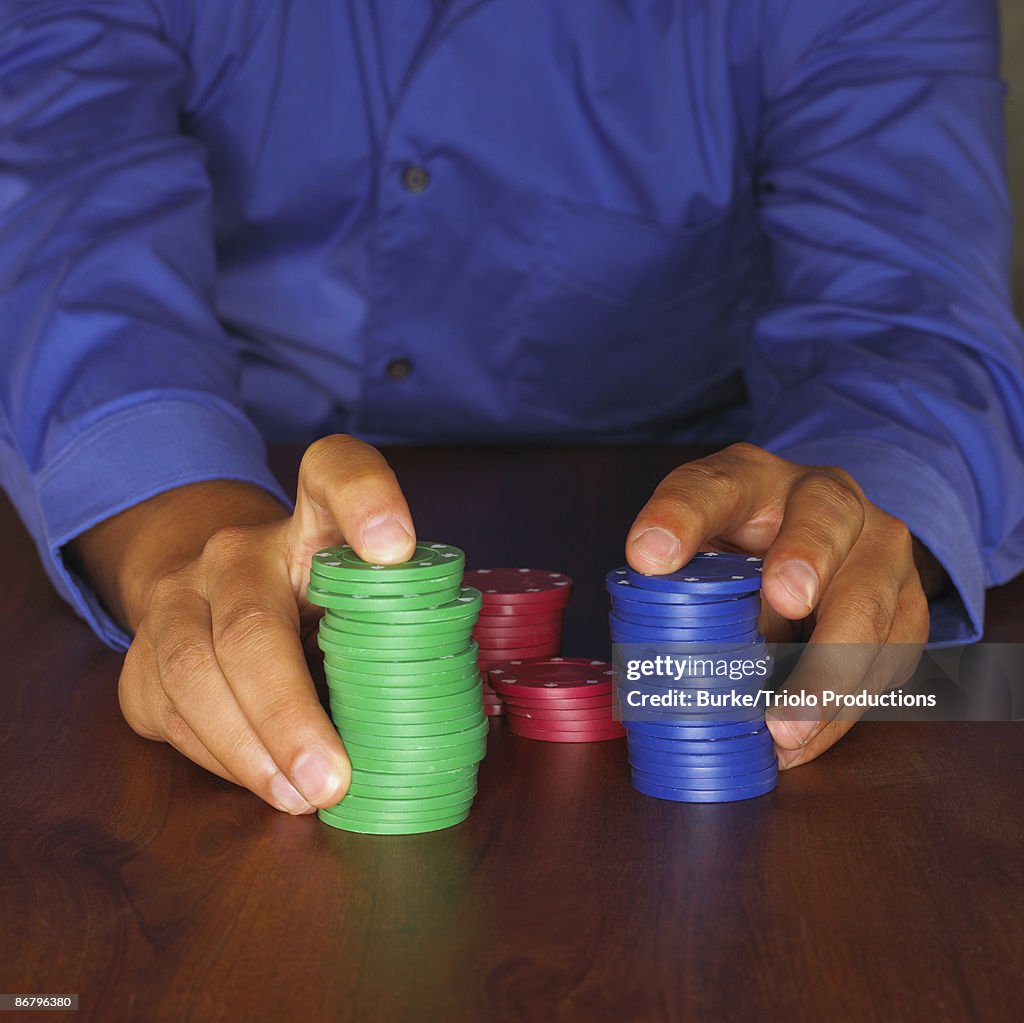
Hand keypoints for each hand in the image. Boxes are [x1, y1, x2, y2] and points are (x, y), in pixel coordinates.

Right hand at [69, 435, 415, 811]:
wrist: (215, 589)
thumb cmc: (317, 602)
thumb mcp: (365, 594)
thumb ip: (397, 621)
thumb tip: (448, 706)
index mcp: (311, 523)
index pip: (335, 473)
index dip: (367, 498)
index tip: (396, 545)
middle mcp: (235, 552)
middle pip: (250, 626)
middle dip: (287, 712)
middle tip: (331, 778)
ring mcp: (177, 598)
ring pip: (192, 676)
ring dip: (248, 750)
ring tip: (299, 796)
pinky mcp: (139, 653)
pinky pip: (166, 714)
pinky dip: (219, 759)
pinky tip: (261, 780)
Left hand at [625, 443, 933, 768]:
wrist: (823, 544)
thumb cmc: (742, 550)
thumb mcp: (699, 550)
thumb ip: (676, 586)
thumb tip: (653, 663)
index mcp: (752, 478)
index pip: (710, 485)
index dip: (680, 517)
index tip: (649, 557)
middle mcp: (827, 499)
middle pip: (824, 517)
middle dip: (807, 559)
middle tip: (785, 600)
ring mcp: (878, 549)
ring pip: (870, 600)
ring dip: (829, 668)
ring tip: (785, 726)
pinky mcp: (908, 605)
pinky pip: (887, 660)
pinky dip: (842, 710)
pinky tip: (802, 742)